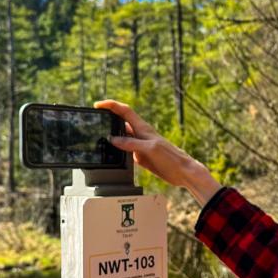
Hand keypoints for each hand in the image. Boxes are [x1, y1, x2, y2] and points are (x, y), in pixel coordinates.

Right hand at [94, 99, 222, 206]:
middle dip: (108, 118)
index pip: (124, 111)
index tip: (98, 105)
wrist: (182, 172)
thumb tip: (114, 139)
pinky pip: (125, 150)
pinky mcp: (141, 156)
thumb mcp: (150, 149)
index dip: (111, 106)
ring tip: (98, 136)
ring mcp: (140, 145)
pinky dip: (117, 150)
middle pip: (121, 122)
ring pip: (122, 136)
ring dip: (111, 134)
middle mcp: (140, 134)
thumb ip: (132, 143)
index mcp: (143, 128)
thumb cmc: (171, 158)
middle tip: (95, 119)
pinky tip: (111, 154)